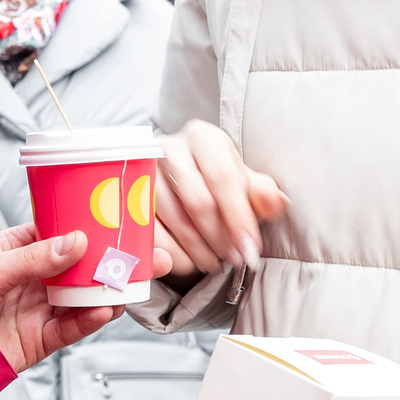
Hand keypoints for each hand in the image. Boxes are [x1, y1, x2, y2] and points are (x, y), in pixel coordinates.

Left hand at [0, 224, 119, 374]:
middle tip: (129, 257)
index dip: (81, 229)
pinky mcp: (41, 337)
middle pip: (75, 268)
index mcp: (15, 251)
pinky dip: (89, 320)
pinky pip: (71, 328)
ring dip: (103, 293)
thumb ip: (31, 259)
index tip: (106, 223)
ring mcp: (38, 308)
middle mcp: (31, 279)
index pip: (55, 234)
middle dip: (102, 264)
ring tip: (122, 286)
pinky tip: (103, 310)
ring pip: (80, 299)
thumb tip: (72, 244)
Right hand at [153, 120, 288, 279]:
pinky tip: (190, 261)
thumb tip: (273, 202)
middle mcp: (170, 149)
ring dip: (199, 249)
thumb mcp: (244, 182)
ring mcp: (144, 173)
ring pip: (173, 220)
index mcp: (203, 138)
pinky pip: (150, 234)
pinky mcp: (127, 199)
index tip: (251, 248)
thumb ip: (262, 193)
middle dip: (221, 237)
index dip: (239, 217)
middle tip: (235, 258)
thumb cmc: (217, 181)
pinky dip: (173, 255)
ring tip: (216, 261)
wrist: (181, 177)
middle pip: (198, 201)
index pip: (223, 177)